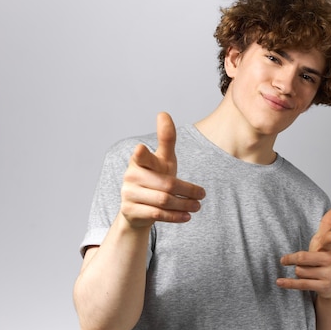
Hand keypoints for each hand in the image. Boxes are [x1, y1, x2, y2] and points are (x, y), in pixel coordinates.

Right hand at [120, 112, 205, 228]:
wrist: (137, 210)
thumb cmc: (155, 178)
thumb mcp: (163, 160)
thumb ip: (166, 139)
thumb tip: (163, 113)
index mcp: (139, 160)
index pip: (142, 156)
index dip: (142, 153)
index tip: (141, 148)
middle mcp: (131, 175)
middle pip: (166, 184)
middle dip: (187, 191)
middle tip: (202, 195)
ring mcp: (128, 194)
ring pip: (163, 200)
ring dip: (184, 204)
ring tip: (197, 206)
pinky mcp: (130, 211)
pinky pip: (157, 214)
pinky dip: (175, 216)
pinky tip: (187, 216)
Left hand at [277, 207, 330, 298]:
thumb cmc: (324, 257)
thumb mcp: (325, 242)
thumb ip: (328, 224)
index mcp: (330, 247)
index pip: (328, 240)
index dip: (329, 237)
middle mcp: (330, 260)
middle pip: (303, 258)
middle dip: (292, 259)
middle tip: (284, 260)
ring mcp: (327, 274)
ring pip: (299, 271)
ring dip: (297, 271)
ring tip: (304, 272)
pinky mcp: (323, 287)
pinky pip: (301, 284)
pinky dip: (288, 283)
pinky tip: (279, 281)